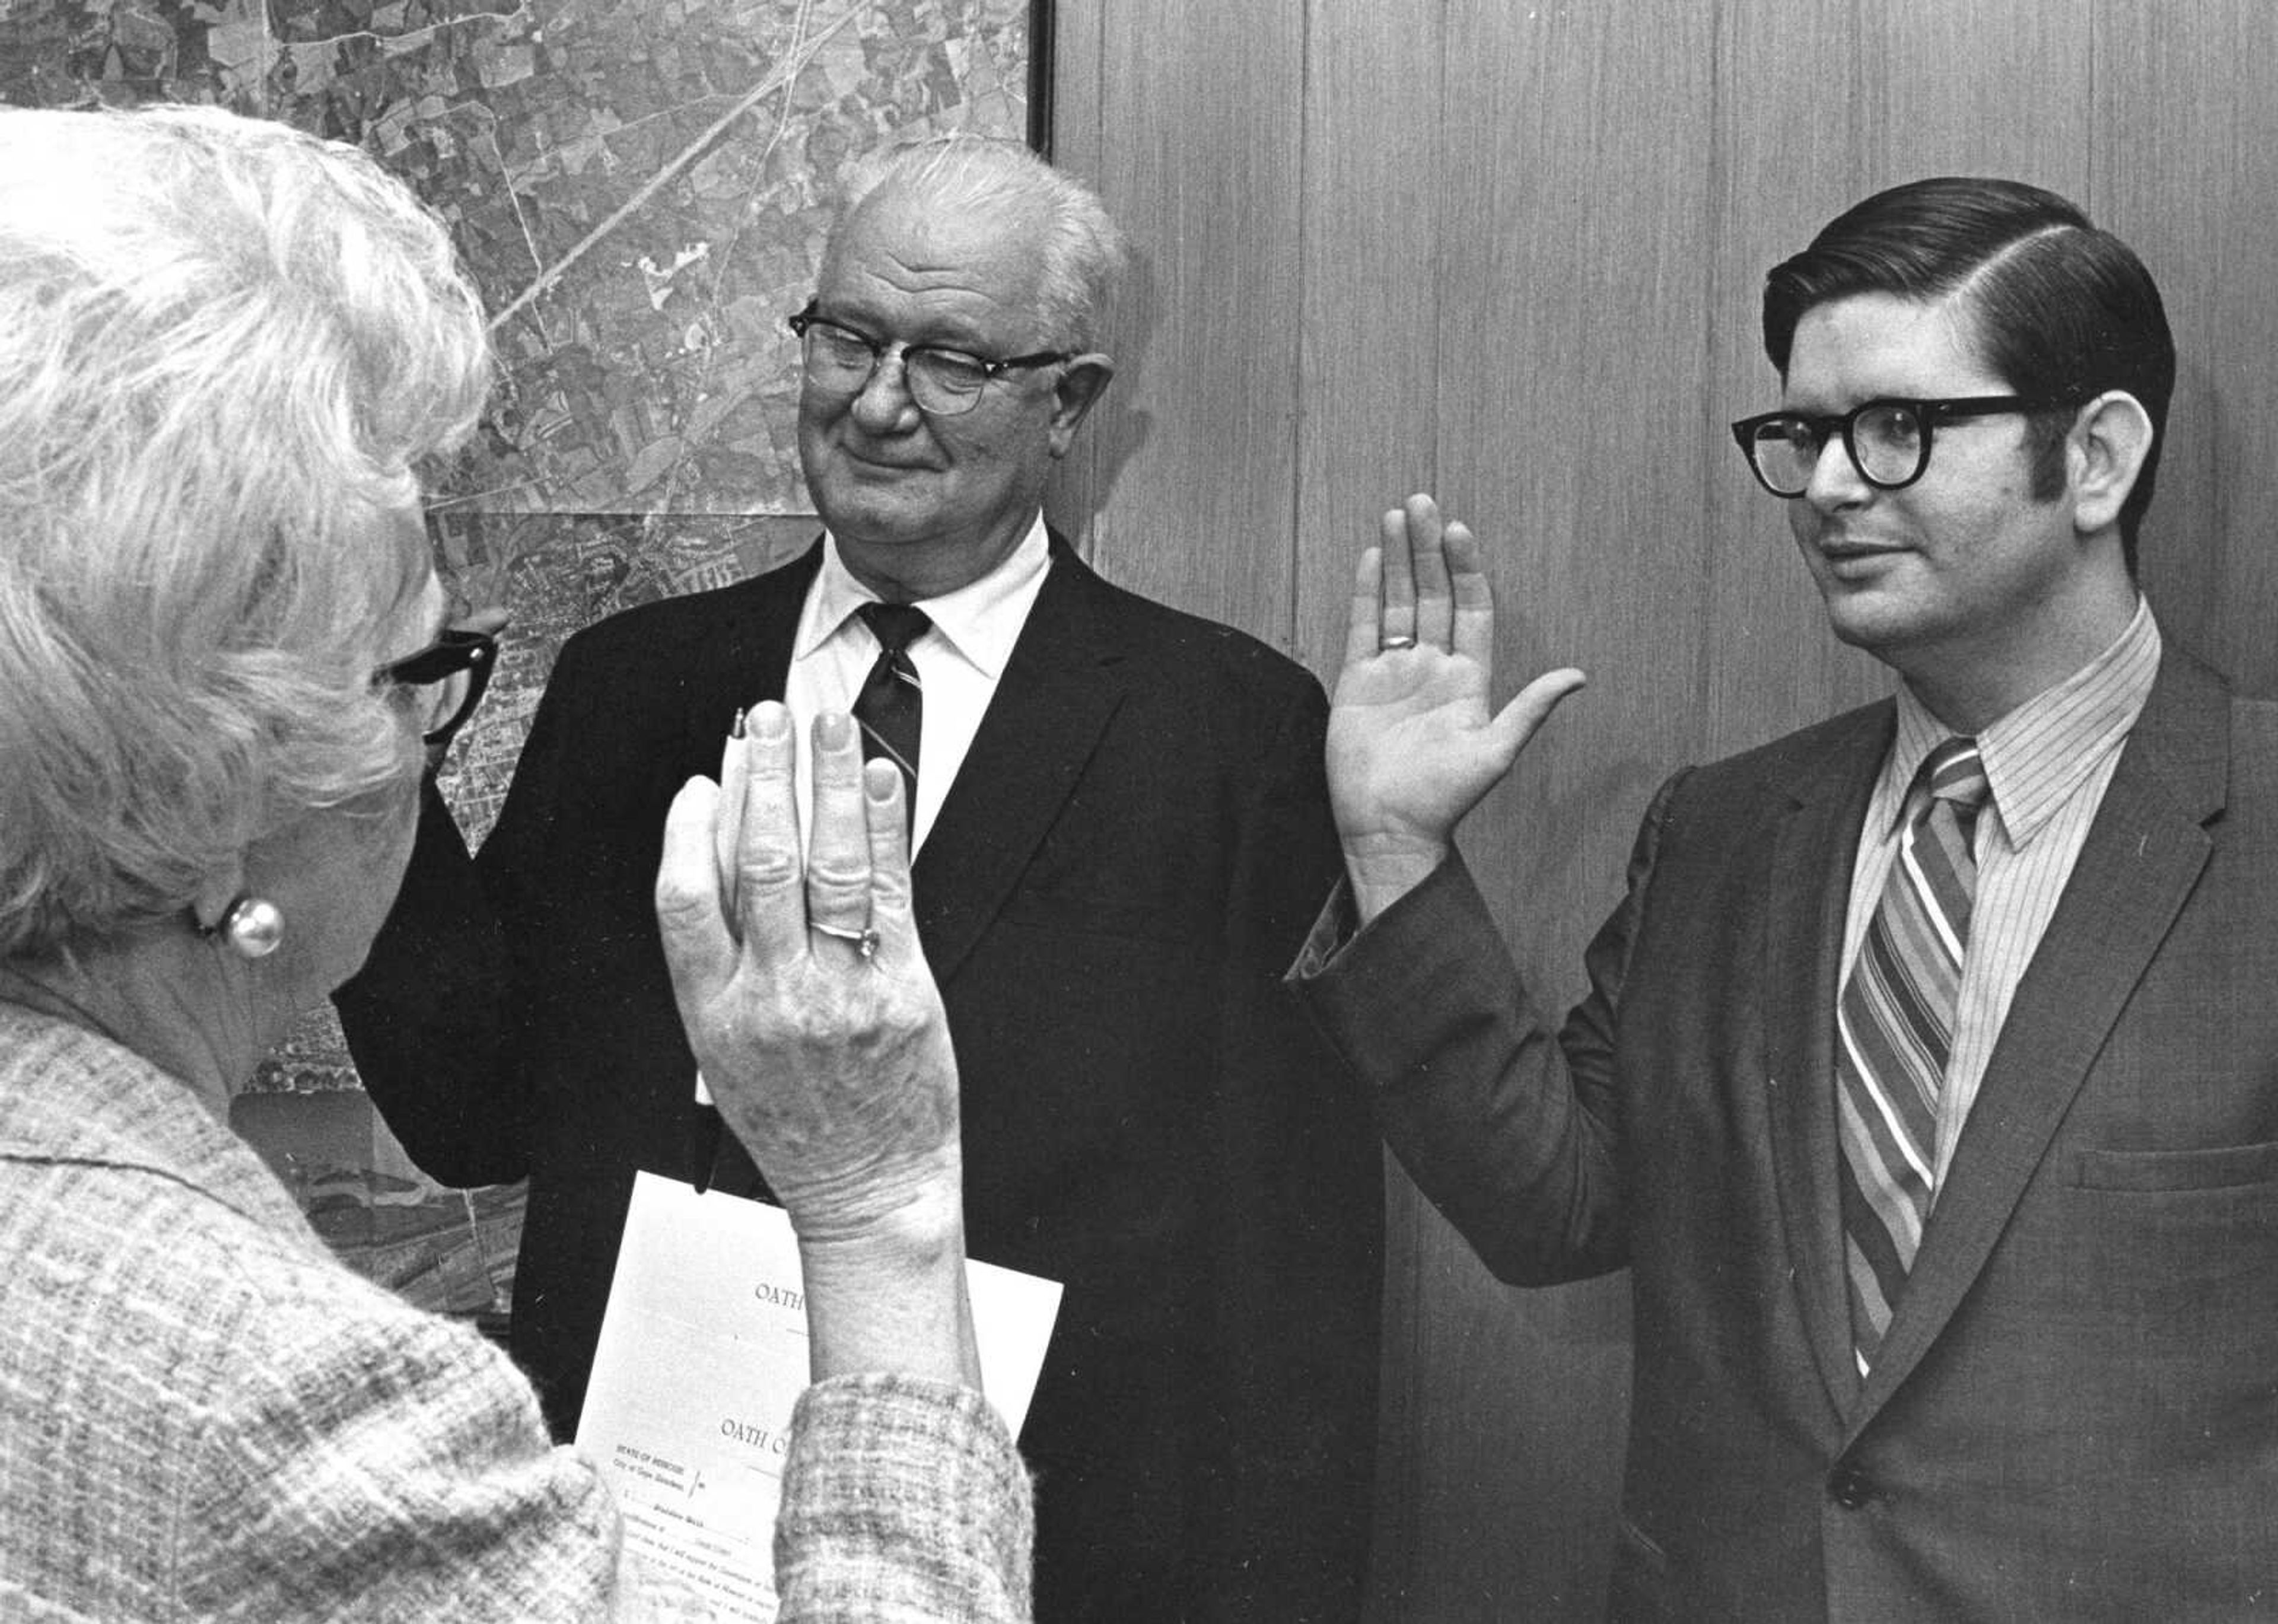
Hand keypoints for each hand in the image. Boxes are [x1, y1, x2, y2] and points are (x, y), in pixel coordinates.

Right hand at [655, 703, 961, 1250]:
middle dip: (766, 777)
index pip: (686, 899)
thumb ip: (719, 959)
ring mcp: (842, 992)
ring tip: (830, 727)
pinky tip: (882, 783)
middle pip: (762, 862)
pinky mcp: (902, 991)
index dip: (690, 827)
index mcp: (714, 1012)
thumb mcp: (723, 1050)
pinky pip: (893, 892)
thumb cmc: (797, 1120)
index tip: (704, 778)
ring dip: (831, 784)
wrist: (866, 1186)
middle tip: (770, 719)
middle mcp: (775, 997)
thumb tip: (719, 854)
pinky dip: (887, 827)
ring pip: (831, 865)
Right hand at [1328, 493, 1584, 919]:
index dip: (1466, 569)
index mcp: (1468, 678)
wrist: (1389, 830)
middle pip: (1431, 593)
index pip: (1471, 608)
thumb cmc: (1444, 799)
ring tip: (1396, 515)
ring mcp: (1393, 671)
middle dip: (1426, 549)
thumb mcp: (1495, 752)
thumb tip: (1578, 676)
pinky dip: (1364, 591)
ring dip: (1395, 559)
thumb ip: (1531, 709)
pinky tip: (1368, 557)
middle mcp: (1431, 666)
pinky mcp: (1358, 682)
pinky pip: (1362, 626)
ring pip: (1396, 601)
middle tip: (1422, 503)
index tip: (1458, 533)